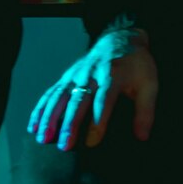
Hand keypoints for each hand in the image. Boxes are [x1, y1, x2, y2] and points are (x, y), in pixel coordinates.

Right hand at [28, 28, 157, 150]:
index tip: (92, 142)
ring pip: (60, 97)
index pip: (104, 100)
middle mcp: (91, 75)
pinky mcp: (66, 76)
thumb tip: (142, 137)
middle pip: (78, 100)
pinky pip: (50, 93)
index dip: (98, 121)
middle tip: (64, 146)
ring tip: (43, 138)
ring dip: (50, 117)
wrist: (121, 38)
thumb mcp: (149, 84)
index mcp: (113, 76)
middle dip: (69, 123)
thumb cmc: (136, 66)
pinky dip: (40, 109)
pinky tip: (33, 125)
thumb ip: (145, 111)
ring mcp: (76, 75)